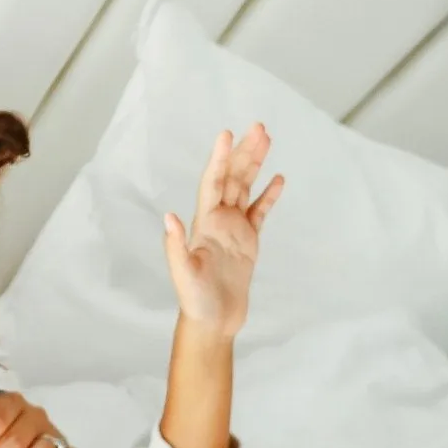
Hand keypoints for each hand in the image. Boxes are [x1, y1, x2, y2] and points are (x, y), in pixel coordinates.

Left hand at [163, 126, 282, 342]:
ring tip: (266, 139)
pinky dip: (268, 196)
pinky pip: (259, 212)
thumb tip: (168, 217)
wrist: (212, 321)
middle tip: (259, 126)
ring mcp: (233, 230)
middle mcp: (217, 220)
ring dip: (255, 165)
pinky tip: (278, 178)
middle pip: (232, 178)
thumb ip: (175, 247)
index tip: (226, 134)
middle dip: (244, 152)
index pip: (212, 182)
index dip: (219, 158)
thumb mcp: (183, 274)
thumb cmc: (195, 300)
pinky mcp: (248, 242)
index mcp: (203, 223)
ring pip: (246, 189)